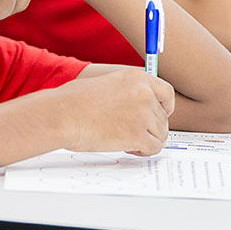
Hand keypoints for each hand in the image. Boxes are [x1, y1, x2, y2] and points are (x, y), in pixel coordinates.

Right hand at [55, 69, 175, 155]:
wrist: (63, 114)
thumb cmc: (74, 100)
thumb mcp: (107, 83)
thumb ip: (128, 92)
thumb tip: (138, 109)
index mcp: (137, 78)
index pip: (167, 93)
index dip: (166, 107)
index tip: (160, 114)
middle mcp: (144, 94)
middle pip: (163, 117)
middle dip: (152, 127)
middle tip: (135, 133)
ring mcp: (143, 115)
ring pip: (161, 134)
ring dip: (147, 140)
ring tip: (128, 141)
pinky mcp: (137, 135)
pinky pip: (154, 148)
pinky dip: (144, 151)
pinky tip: (129, 148)